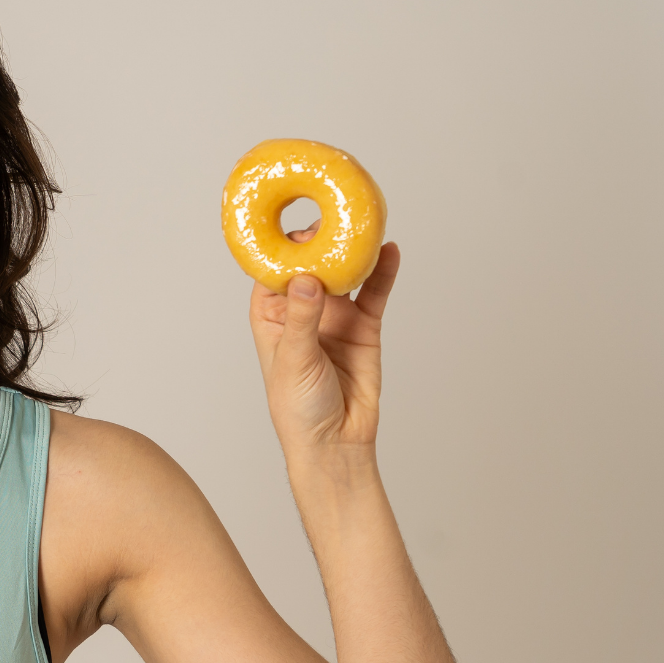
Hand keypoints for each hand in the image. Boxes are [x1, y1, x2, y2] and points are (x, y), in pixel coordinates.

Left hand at [247, 220, 400, 456]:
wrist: (336, 441)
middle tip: (333, 220)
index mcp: (272, 316)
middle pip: (311, 265)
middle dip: (320, 241)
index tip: (296, 225)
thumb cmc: (298, 407)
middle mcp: (303, 310)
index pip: (274, 272)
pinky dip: (383, 273)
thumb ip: (303, 319)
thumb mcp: (295, 360)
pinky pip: (375, 293)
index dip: (282, 248)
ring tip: (363, 223)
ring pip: (345, 274)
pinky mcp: (365, 326)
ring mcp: (335, 316)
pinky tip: (391, 251)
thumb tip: (306, 278)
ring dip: (352, 251)